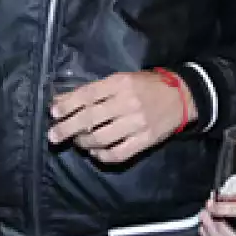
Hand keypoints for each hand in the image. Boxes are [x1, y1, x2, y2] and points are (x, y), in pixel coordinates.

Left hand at [46, 70, 194, 163]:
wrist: (182, 97)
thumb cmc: (147, 85)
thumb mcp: (121, 79)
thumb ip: (94, 91)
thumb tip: (61, 101)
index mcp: (120, 83)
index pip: (88, 95)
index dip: (68, 105)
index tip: (53, 113)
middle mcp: (128, 103)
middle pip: (90, 118)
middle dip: (67, 128)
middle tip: (53, 136)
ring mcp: (137, 124)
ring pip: (101, 138)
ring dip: (83, 142)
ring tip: (77, 141)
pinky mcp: (146, 141)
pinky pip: (118, 153)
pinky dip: (102, 156)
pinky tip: (95, 152)